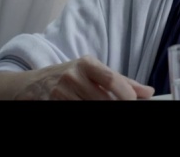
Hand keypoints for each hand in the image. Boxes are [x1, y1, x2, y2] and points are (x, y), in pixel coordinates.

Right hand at [13, 55, 154, 100]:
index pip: (111, 79)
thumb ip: (121, 82)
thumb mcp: (92, 72)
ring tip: (105, 109)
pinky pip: (75, 112)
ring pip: (89, 108)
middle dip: (116, 107)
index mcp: (86, 64)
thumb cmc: (68, 77)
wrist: (31, 85)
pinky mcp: (51, 105)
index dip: (126, 94)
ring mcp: (60, 92)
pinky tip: (89, 111)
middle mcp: (72, 76)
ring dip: (101, 112)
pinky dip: (86, 115)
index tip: (135, 103)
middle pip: (102, 99)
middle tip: (125, 110)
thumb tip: (148, 92)